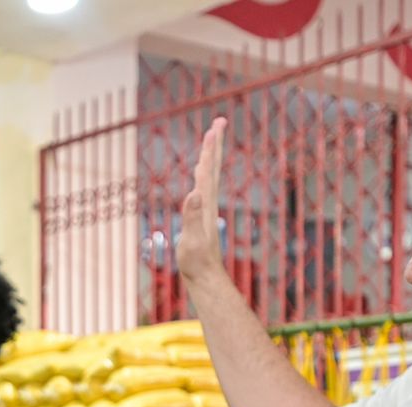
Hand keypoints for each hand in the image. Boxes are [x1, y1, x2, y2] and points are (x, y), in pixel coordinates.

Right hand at [177, 116, 228, 284]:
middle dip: (214, 145)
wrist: (206, 279)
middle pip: (212, 168)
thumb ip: (192, 217)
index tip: (214, 128)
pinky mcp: (202, 218)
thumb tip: (194, 193)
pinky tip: (202, 175)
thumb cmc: (196, 263)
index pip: (207, 172)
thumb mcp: (192, 241)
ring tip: (211, 140)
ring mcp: (206, 210)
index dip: (210, 150)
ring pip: (209, 177)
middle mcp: (208, 204)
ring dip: (209, 157)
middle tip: (219, 121)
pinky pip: (204, 190)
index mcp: (205, 205)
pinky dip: (203, 176)